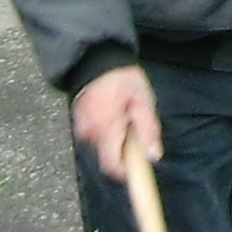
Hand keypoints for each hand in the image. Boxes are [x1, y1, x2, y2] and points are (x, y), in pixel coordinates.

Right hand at [72, 65, 159, 180]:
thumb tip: (153, 155)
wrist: (98, 59)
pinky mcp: (78, 121)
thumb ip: (148, 130)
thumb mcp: (143, 102)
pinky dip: (105, 131)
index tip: (138, 167)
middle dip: (122, 150)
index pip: (112, 166)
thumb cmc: (123, 79)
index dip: (126, 172)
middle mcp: (90, 131)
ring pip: (101, 146)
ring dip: (114, 139)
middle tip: (134, 130)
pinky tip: (113, 114)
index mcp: (106, 128)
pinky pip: (94, 135)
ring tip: (123, 117)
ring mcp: (82, 126)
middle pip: (107, 156)